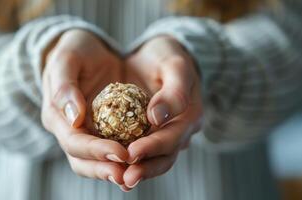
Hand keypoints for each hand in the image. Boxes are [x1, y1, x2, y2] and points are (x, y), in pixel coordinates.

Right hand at [41, 29, 127, 184]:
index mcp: (56, 115)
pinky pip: (110, 149)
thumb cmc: (75, 50)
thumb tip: (74, 118)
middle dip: (104, 169)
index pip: (74, 141)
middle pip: (82, 160)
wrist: (85, 49)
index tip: (120, 153)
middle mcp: (68, 130)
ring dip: (113, 171)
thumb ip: (64, 86)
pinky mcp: (101, 130)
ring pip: (94, 162)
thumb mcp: (67, 59)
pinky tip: (141, 162)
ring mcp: (84, 132)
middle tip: (129, 176)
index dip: (95, 150)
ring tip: (134, 177)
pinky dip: (122, 160)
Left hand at [122, 36, 202, 189]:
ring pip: (153, 159)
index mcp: (190, 115)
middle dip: (144, 168)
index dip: (152, 148)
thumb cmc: (168, 55)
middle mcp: (180, 130)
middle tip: (124, 179)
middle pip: (164, 157)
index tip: (131, 152)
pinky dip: (128, 160)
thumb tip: (157, 118)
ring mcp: (165, 134)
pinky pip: (140, 150)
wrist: (159, 54)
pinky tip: (112, 166)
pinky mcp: (149, 133)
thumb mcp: (175, 65)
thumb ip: (173, 92)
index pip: (172, 138)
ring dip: (136, 170)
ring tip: (118, 180)